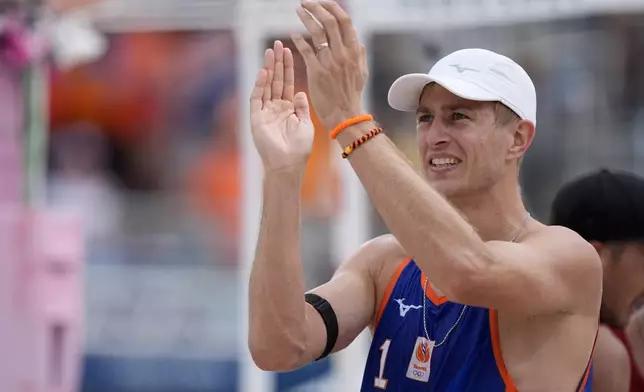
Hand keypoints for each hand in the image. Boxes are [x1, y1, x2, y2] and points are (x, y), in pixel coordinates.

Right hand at [250, 40, 314, 173]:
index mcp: (288, 109)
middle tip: (278, 44)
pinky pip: (257, 98)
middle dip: (277, 62)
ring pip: (266, 86)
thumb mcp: (306, 124)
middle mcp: (275, 108)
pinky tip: (264, 72)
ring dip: (268, 69)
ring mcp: (265, 112)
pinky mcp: (256, 119)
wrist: (289, 166)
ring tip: (271, 51)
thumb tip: (299, 91)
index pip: (287, 83)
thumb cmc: (299, 150)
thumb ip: (302, 107)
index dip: (288, 67)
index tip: (290, 51)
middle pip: (275, 80)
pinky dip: (260, 85)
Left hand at [291, 0, 367, 129]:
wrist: (344, 115)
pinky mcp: (316, 72)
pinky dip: (298, 39)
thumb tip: (357, 39)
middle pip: (330, 21)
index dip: (333, 8)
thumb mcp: (362, 72)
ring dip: (306, 18)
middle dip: (317, 7)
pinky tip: (292, 33)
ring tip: (298, 10)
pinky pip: (305, 50)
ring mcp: (329, 62)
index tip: (324, 2)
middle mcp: (343, 54)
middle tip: (306, 2)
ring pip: (317, 32)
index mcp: (355, 51)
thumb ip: (360, 54)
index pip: (345, 21)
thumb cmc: (351, 94)